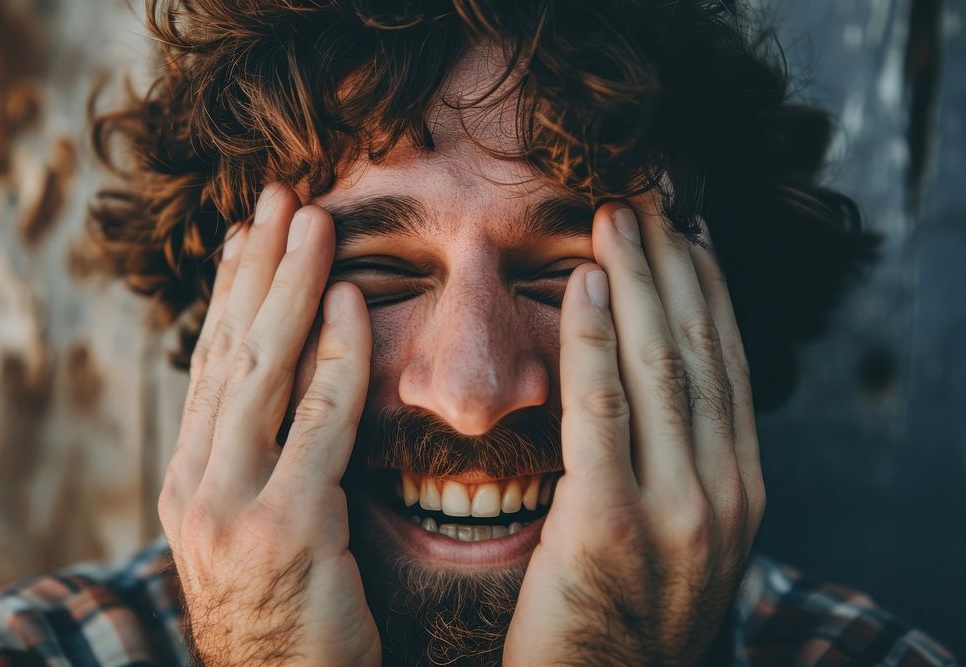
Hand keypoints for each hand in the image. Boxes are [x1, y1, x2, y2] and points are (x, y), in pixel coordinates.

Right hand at [157, 184, 379, 665]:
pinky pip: (320, 423)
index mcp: (190, 481)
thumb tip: (287, 389)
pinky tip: (351, 302)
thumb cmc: (287, 614)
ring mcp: (232, 507)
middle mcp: (197, 485)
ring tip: (312, 221)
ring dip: (291, 288)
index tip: (249, 235)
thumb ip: (261, 460)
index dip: (229, 295)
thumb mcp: (255, 530)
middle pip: (229, 353)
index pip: (210, 368)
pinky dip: (336, 356)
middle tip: (280, 198)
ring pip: (263, 372)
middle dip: (258, 269)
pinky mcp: (286, 529)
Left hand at [503, 196, 764, 665]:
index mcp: (740, 490)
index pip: (726, 366)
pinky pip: (604, 414)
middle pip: (699, 352)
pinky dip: (594, 341)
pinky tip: (582, 285)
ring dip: (637, 282)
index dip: (704, 291)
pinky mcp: (613, 526)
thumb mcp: (679, 539)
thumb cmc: (623, 615)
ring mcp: (677, 511)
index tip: (682, 234)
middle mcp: (725, 494)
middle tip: (645, 198)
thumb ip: (677, 466)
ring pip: (661, 368)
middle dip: (672, 267)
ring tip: (615, 216)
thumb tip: (658, 391)